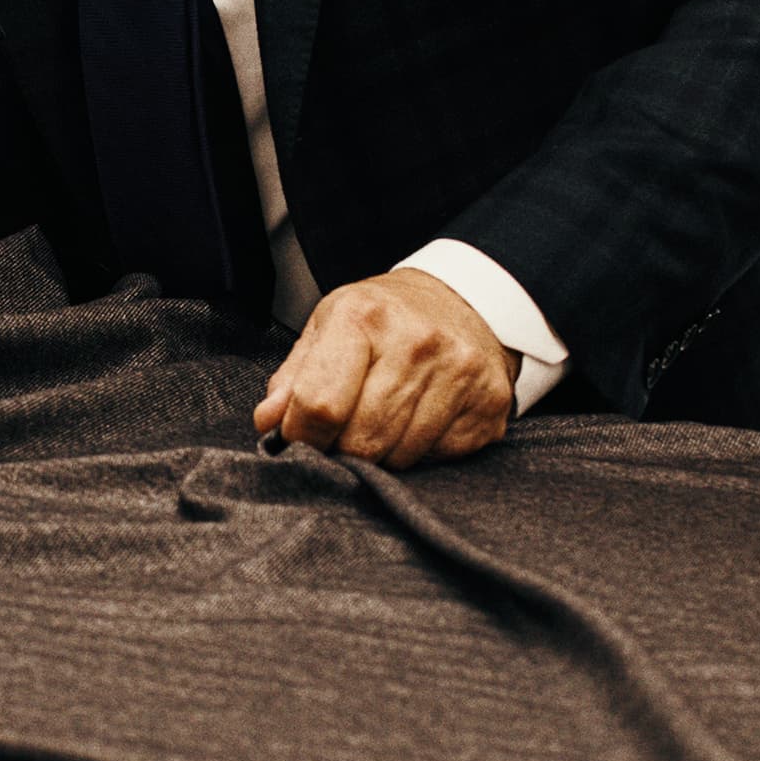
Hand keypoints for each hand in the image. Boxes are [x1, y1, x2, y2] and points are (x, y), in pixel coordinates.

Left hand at [252, 268, 520, 467]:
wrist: (465, 302)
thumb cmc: (385, 319)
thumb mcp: (329, 328)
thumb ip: (293, 378)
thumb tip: (270, 423)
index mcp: (363, 317)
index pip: (320, 404)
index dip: (301, 436)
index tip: (299, 439)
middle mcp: (416, 341)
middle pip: (362, 440)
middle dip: (342, 450)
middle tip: (342, 436)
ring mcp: (459, 372)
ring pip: (401, 456)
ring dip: (382, 456)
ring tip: (382, 424)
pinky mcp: (489, 403)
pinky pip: (439, 458)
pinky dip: (420, 453)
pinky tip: (419, 421)